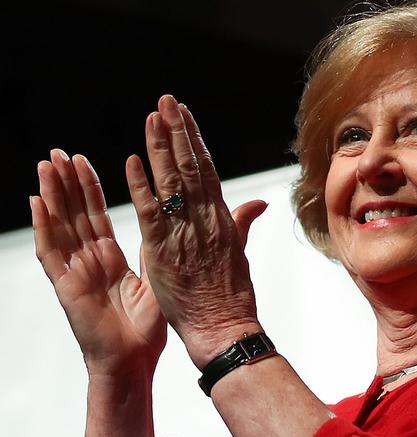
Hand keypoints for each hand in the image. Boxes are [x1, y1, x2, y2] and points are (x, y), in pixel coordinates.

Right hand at [32, 149, 165, 376]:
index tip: (83, 160)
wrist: (135, 361)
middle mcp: (89, 262)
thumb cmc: (148, 328)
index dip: (89, 189)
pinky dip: (43, 227)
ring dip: (52, 196)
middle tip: (58, 153)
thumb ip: (155, 249)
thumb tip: (164, 220)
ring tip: (46, 165)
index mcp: (111, 260)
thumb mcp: (155, 279)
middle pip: (74, 215)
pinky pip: (51, 252)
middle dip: (66, 184)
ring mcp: (75, 273)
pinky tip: (36, 202)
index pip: (96, 217)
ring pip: (59, 226)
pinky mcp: (66, 287)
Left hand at [125, 95, 266, 368]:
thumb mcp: (240, 254)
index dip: (194, 141)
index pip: (206, 171)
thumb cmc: (232, 297)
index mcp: (222, 219)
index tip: (184, 116)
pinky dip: (142, 187)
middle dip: (179, 132)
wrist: (225, 330)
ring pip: (173, 183)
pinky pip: (152, 214)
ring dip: (161, 148)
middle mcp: (206, 220)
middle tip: (166, 101)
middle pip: (191, 168)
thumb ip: (242, 222)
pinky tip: (133, 161)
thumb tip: (258, 203)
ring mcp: (186, 234)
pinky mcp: (164, 252)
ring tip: (153, 116)